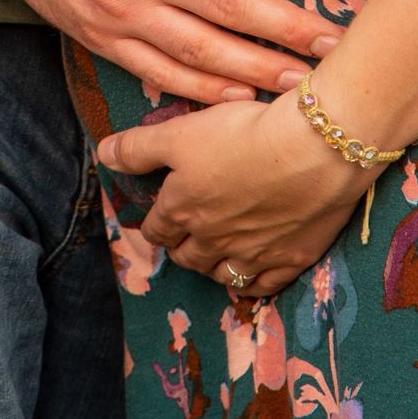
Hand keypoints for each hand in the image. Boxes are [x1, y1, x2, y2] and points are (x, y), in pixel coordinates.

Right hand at [0, 0, 349, 105]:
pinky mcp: (101, 36)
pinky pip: (157, 73)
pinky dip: (198, 91)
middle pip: (234, 9)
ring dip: (255, 72)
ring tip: (302, 85)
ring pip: (201, 52)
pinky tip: (235, 101)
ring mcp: (123, 10)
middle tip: (338, 47)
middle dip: (291, 30)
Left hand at [97, 94, 366, 295]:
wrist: (315, 149)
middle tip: (187, 237)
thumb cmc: (244, 134)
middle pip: (188, 256)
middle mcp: (213, 240)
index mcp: (183, 209)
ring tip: (216, 255)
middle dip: (182, 247)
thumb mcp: (181, 132)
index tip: (159, 221)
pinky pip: (265, 286)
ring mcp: (253, 255)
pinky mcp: (291, 260)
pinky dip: (255, 283)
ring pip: (222, 275)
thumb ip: (138, 147)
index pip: (157, 228)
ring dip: (213, 267)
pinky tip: (255, 274)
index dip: (156, 224)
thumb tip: (103, 154)